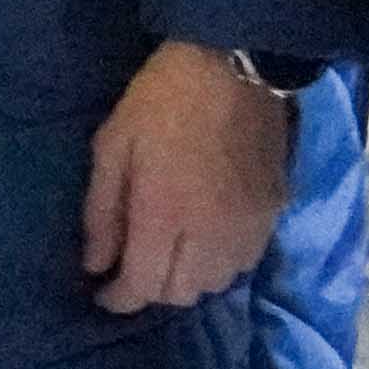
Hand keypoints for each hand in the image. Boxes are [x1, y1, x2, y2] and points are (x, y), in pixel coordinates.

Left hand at [82, 40, 294, 315]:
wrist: (235, 69)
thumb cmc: (161, 100)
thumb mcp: (112, 145)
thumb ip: (102, 210)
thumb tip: (94, 264)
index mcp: (164, 215)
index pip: (144, 285)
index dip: (118, 299)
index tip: (101, 294)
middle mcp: (211, 234)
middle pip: (181, 294)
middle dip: (150, 290)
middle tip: (129, 266)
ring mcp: (249, 228)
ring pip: (216, 285)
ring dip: (186, 280)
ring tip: (164, 255)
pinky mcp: (274, 216)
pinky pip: (244, 264)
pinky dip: (219, 265)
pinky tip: (202, 241)